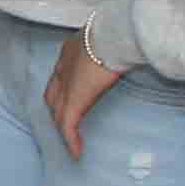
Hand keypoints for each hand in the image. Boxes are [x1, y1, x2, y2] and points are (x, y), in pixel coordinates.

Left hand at [46, 35, 127, 161]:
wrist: (113, 35)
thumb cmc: (119, 32)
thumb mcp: (112, 38)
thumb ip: (115, 48)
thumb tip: (131, 49)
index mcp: (72, 50)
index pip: (60, 73)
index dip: (63, 87)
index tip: (69, 95)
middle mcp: (64, 67)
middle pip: (53, 95)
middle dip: (57, 110)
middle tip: (66, 125)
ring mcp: (67, 86)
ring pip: (58, 114)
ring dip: (64, 130)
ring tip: (72, 144)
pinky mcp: (74, 102)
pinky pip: (68, 126)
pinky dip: (71, 141)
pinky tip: (77, 153)